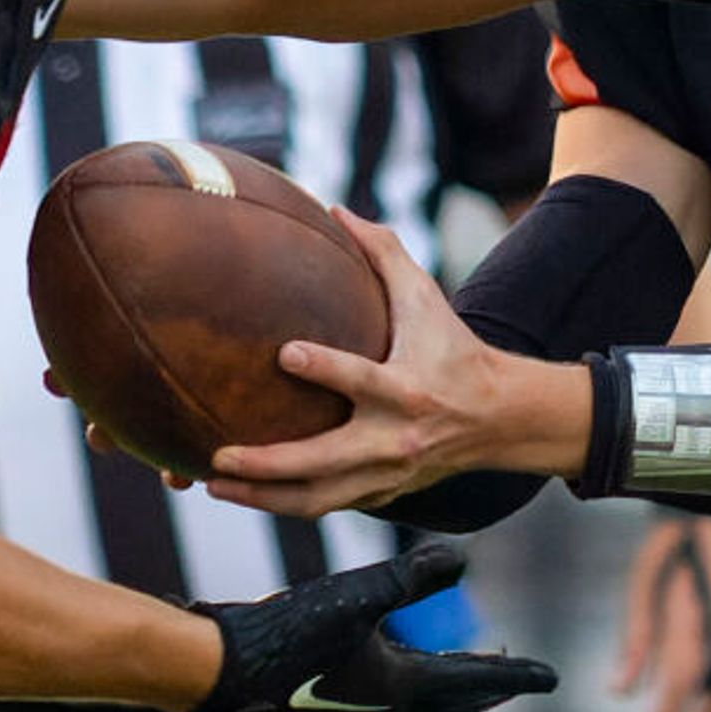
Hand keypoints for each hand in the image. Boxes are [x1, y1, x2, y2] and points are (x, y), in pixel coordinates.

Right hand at [193, 538, 555, 711]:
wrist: (222, 667)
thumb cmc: (290, 633)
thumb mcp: (358, 595)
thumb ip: (411, 577)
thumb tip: (462, 559)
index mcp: (403, 687)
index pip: (476, 681)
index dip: (517, 675)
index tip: (553, 678)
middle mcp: (386, 702)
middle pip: (456, 698)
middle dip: (489, 685)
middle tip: (519, 674)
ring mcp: (357, 700)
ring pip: (424, 695)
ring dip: (453, 682)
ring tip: (468, 659)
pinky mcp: (331, 690)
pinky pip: (393, 686)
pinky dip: (416, 674)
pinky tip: (400, 656)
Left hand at [206, 214, 555, 518]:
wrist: (499, 418)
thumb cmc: (453, 349)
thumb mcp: (426, 298)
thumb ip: (383, 253)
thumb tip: (334, 208)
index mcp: (408, 389)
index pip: (364, 380)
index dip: (326, 368)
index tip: (284, 353)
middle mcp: (395, 439)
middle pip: (326, 461)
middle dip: (270, 463)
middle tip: (218, 455)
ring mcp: (387, 474)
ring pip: (317, 498)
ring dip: (262, 496)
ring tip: (212, 485)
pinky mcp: (383, 494)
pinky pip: (325, 504)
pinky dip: (282, 502)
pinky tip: (242, 493)